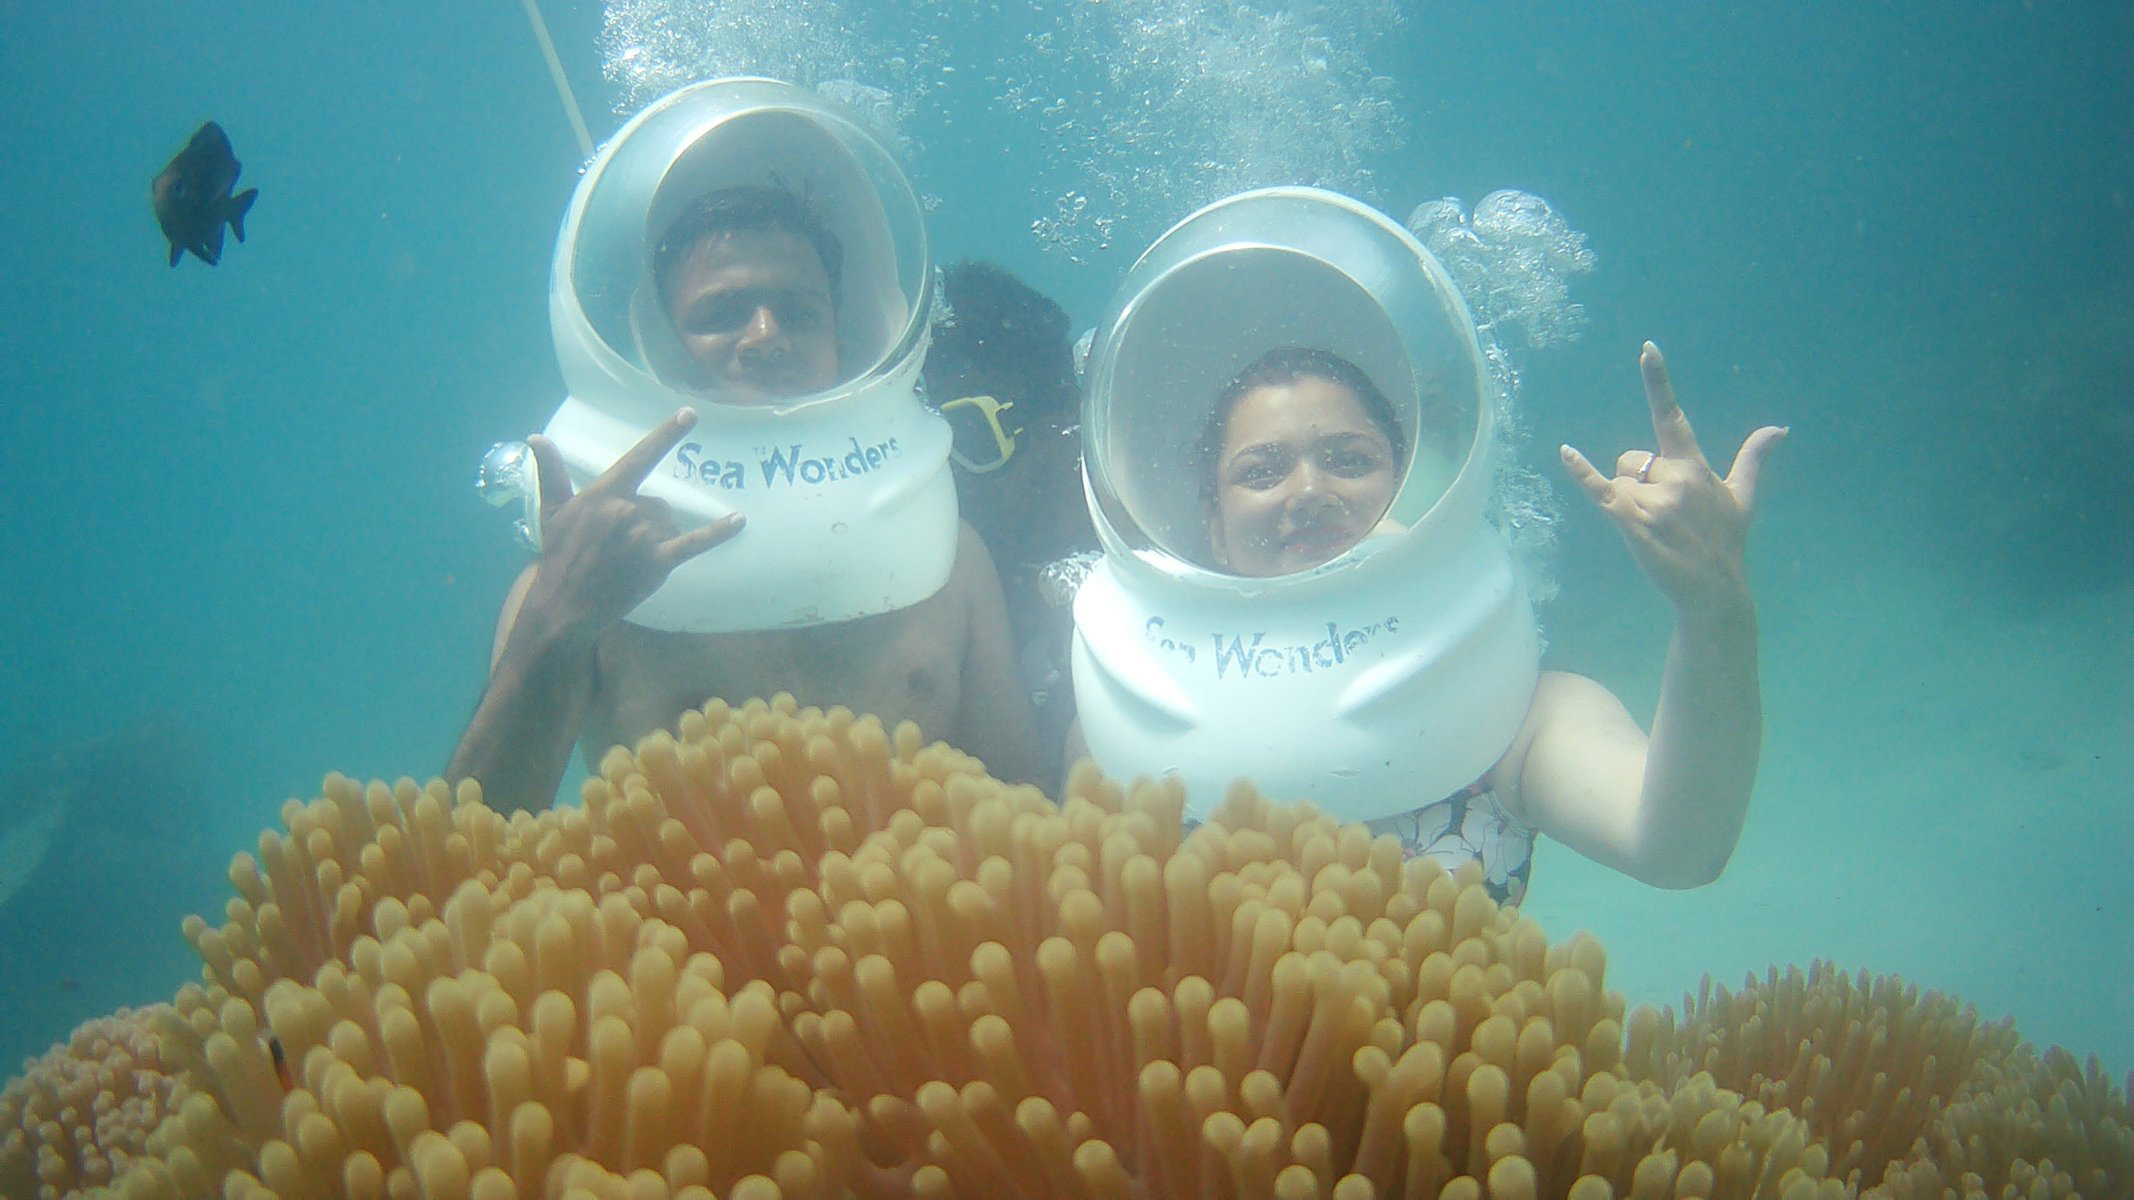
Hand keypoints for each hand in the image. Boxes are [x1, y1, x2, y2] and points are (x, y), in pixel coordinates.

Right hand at [519, 409, 743, 645]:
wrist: (563, 604)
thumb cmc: (558, 555)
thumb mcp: (552, 511)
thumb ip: (551, 472)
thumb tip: (535, 438)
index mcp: (603, 494)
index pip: (640, 457)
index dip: (666, 435)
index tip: (690, 414)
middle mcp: (626, 511)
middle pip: (657, 502)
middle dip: (643, 521)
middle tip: (617, 546)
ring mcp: (643, 537)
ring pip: (668, 524)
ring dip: (656, 538)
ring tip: (628, 559)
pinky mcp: (657, 562)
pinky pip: (694, 543)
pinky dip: (718, 533)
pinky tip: (739, 521)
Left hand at [1559, 343, 1785, 617]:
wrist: (1714, 589)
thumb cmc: (1725, 541)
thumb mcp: (1742, 496)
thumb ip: (1754, 457)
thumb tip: (1780, 428)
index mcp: (1695, 467)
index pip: (1672, 416)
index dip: (1658, 381)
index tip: (1646, 349)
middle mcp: (1674, 477)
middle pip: (1632, 459)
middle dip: (1638, 480)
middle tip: (1664, 515)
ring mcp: (1652, 500)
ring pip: (1618, 478)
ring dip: (1627, 498)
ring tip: (1654, 528)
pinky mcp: (1631, 521)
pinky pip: (1599, 490)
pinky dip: (1581, 472)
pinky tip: (1566, 453)